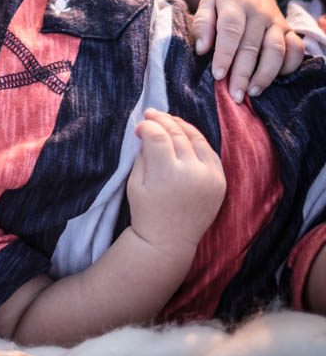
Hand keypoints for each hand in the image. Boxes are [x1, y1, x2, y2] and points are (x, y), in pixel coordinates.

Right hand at [127, 109, 225, 253]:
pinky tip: (185, 134)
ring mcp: (209, 176)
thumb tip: (148, 132)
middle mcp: (192, 172)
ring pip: (196, 138)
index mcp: (166, 173)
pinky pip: (209, 151)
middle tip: (150, 113)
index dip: (146, 126)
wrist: (169, 241)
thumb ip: (143, 155)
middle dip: (161, 120)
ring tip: (167, 119)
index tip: (138, 127)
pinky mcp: (220, 181)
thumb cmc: (146, 212)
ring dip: (180, 125)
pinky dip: (197, 140)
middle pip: (177, 133)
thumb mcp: (135, 182)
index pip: (157, 135)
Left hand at [191, 0, 304, 101]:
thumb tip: (202, 49)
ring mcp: (276, 22)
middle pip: (252, 46)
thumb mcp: (206, 4)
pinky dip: (289, 65)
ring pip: (276, 50)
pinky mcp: (289, 30)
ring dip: (265, 73)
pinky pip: (296, 49)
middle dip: (243, 73)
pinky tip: (276, 79)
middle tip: (234, 94)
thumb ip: (202, 24)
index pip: (231, 30)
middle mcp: (259, 13)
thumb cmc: (222, 1)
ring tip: (252, 92)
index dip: (225, 54)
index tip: (218, 75)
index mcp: (236, 4)